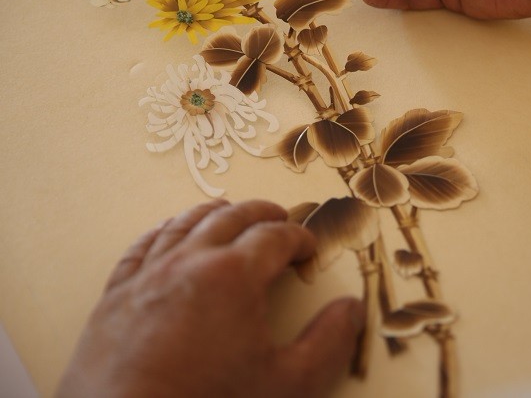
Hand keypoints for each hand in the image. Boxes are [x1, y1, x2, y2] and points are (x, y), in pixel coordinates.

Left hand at [56, 199, 364, 397]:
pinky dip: (164, 230)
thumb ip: (328, 343)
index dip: (299, 237)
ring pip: (186, 222)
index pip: (276, 237)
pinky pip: (142, 245)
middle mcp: (189, 261)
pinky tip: (169, 232)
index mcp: (234, 275)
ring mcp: (148, 274)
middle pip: (232, 217)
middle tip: (279, 220)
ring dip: (215, 213)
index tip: (309, 248)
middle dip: (263, 214)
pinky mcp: (116, 294)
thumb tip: (352, 309)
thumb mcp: (287, 385)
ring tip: (229, 211)